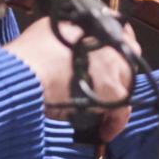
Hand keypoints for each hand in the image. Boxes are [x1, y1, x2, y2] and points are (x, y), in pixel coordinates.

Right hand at [2, 16, 132, 143]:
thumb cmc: (33, 51)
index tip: (110, 58)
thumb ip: (68, 31)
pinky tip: (104, 132)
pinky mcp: (112, 91)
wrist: (30, 71)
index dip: (115, 47)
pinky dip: (114, 123)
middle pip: (128, 58)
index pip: (119, 33)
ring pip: (127, 84)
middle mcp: (110, 43)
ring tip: (103, 109)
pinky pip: (122, 111)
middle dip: (119, 71)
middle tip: (104, 84)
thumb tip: (69, 40)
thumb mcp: (51, 29)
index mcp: (96, 26)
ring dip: (116, 95)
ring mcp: (114, 67)